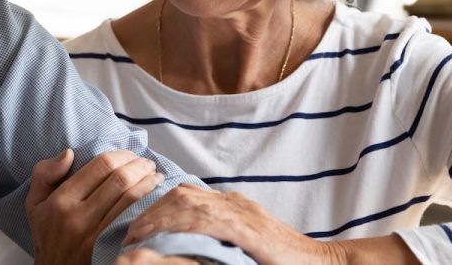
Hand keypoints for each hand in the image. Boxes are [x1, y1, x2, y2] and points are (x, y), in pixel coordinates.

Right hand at [26, 149, 164, 264]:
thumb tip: (69, 153)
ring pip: (130, 198)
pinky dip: (148, 204)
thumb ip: (44, 173)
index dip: (121, 155)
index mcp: (61, 200)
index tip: (130, 154)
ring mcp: (95, 234)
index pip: (100, 166)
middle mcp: (78, 216)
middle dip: (139, 166)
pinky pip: (133, 219)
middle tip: (147, 163)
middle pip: (119, 179)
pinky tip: (154, 197)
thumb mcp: (34, 203)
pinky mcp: (108, 247)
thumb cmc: (47, 234)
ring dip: (148, 182)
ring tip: (155, 176)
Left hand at [124, 184, 344, 264]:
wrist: (323, 264)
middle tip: (129, 232)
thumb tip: (183, 244)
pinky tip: (163, 236)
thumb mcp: (244, 242)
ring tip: (137, 236)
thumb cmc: (282, 259)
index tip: (136, 225)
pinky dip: (181, 226)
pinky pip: (209, 221)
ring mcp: (243, 214)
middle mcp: (234, 203)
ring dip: (157, 218)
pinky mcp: (249, 230)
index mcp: (231, 204)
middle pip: (180, 194)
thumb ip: (218, 237)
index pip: (184, 194)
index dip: (155, 206)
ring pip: (188, 204)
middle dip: (150, 211)